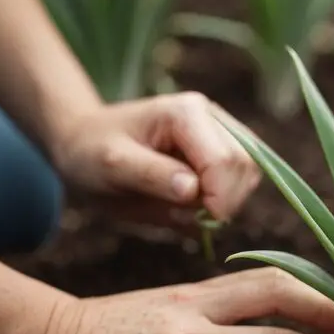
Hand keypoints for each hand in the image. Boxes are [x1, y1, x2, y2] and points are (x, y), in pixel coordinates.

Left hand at [49, 92, 259, 227]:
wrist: (84, 144)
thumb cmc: (91, 153)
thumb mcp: (110, 166)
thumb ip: (152, 176)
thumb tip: (193, 191)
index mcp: (186, 113)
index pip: (225, 160)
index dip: (219, 198)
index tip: (200, 220)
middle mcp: (211, 117)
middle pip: (245, 167)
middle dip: (224, 201)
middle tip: (189, 217)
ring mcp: (220, 132)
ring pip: (249, 175)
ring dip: (225, 201)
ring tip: (185, 207)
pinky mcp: (222, 149)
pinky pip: (241, 182)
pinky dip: (223, 201)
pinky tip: (193, 202)